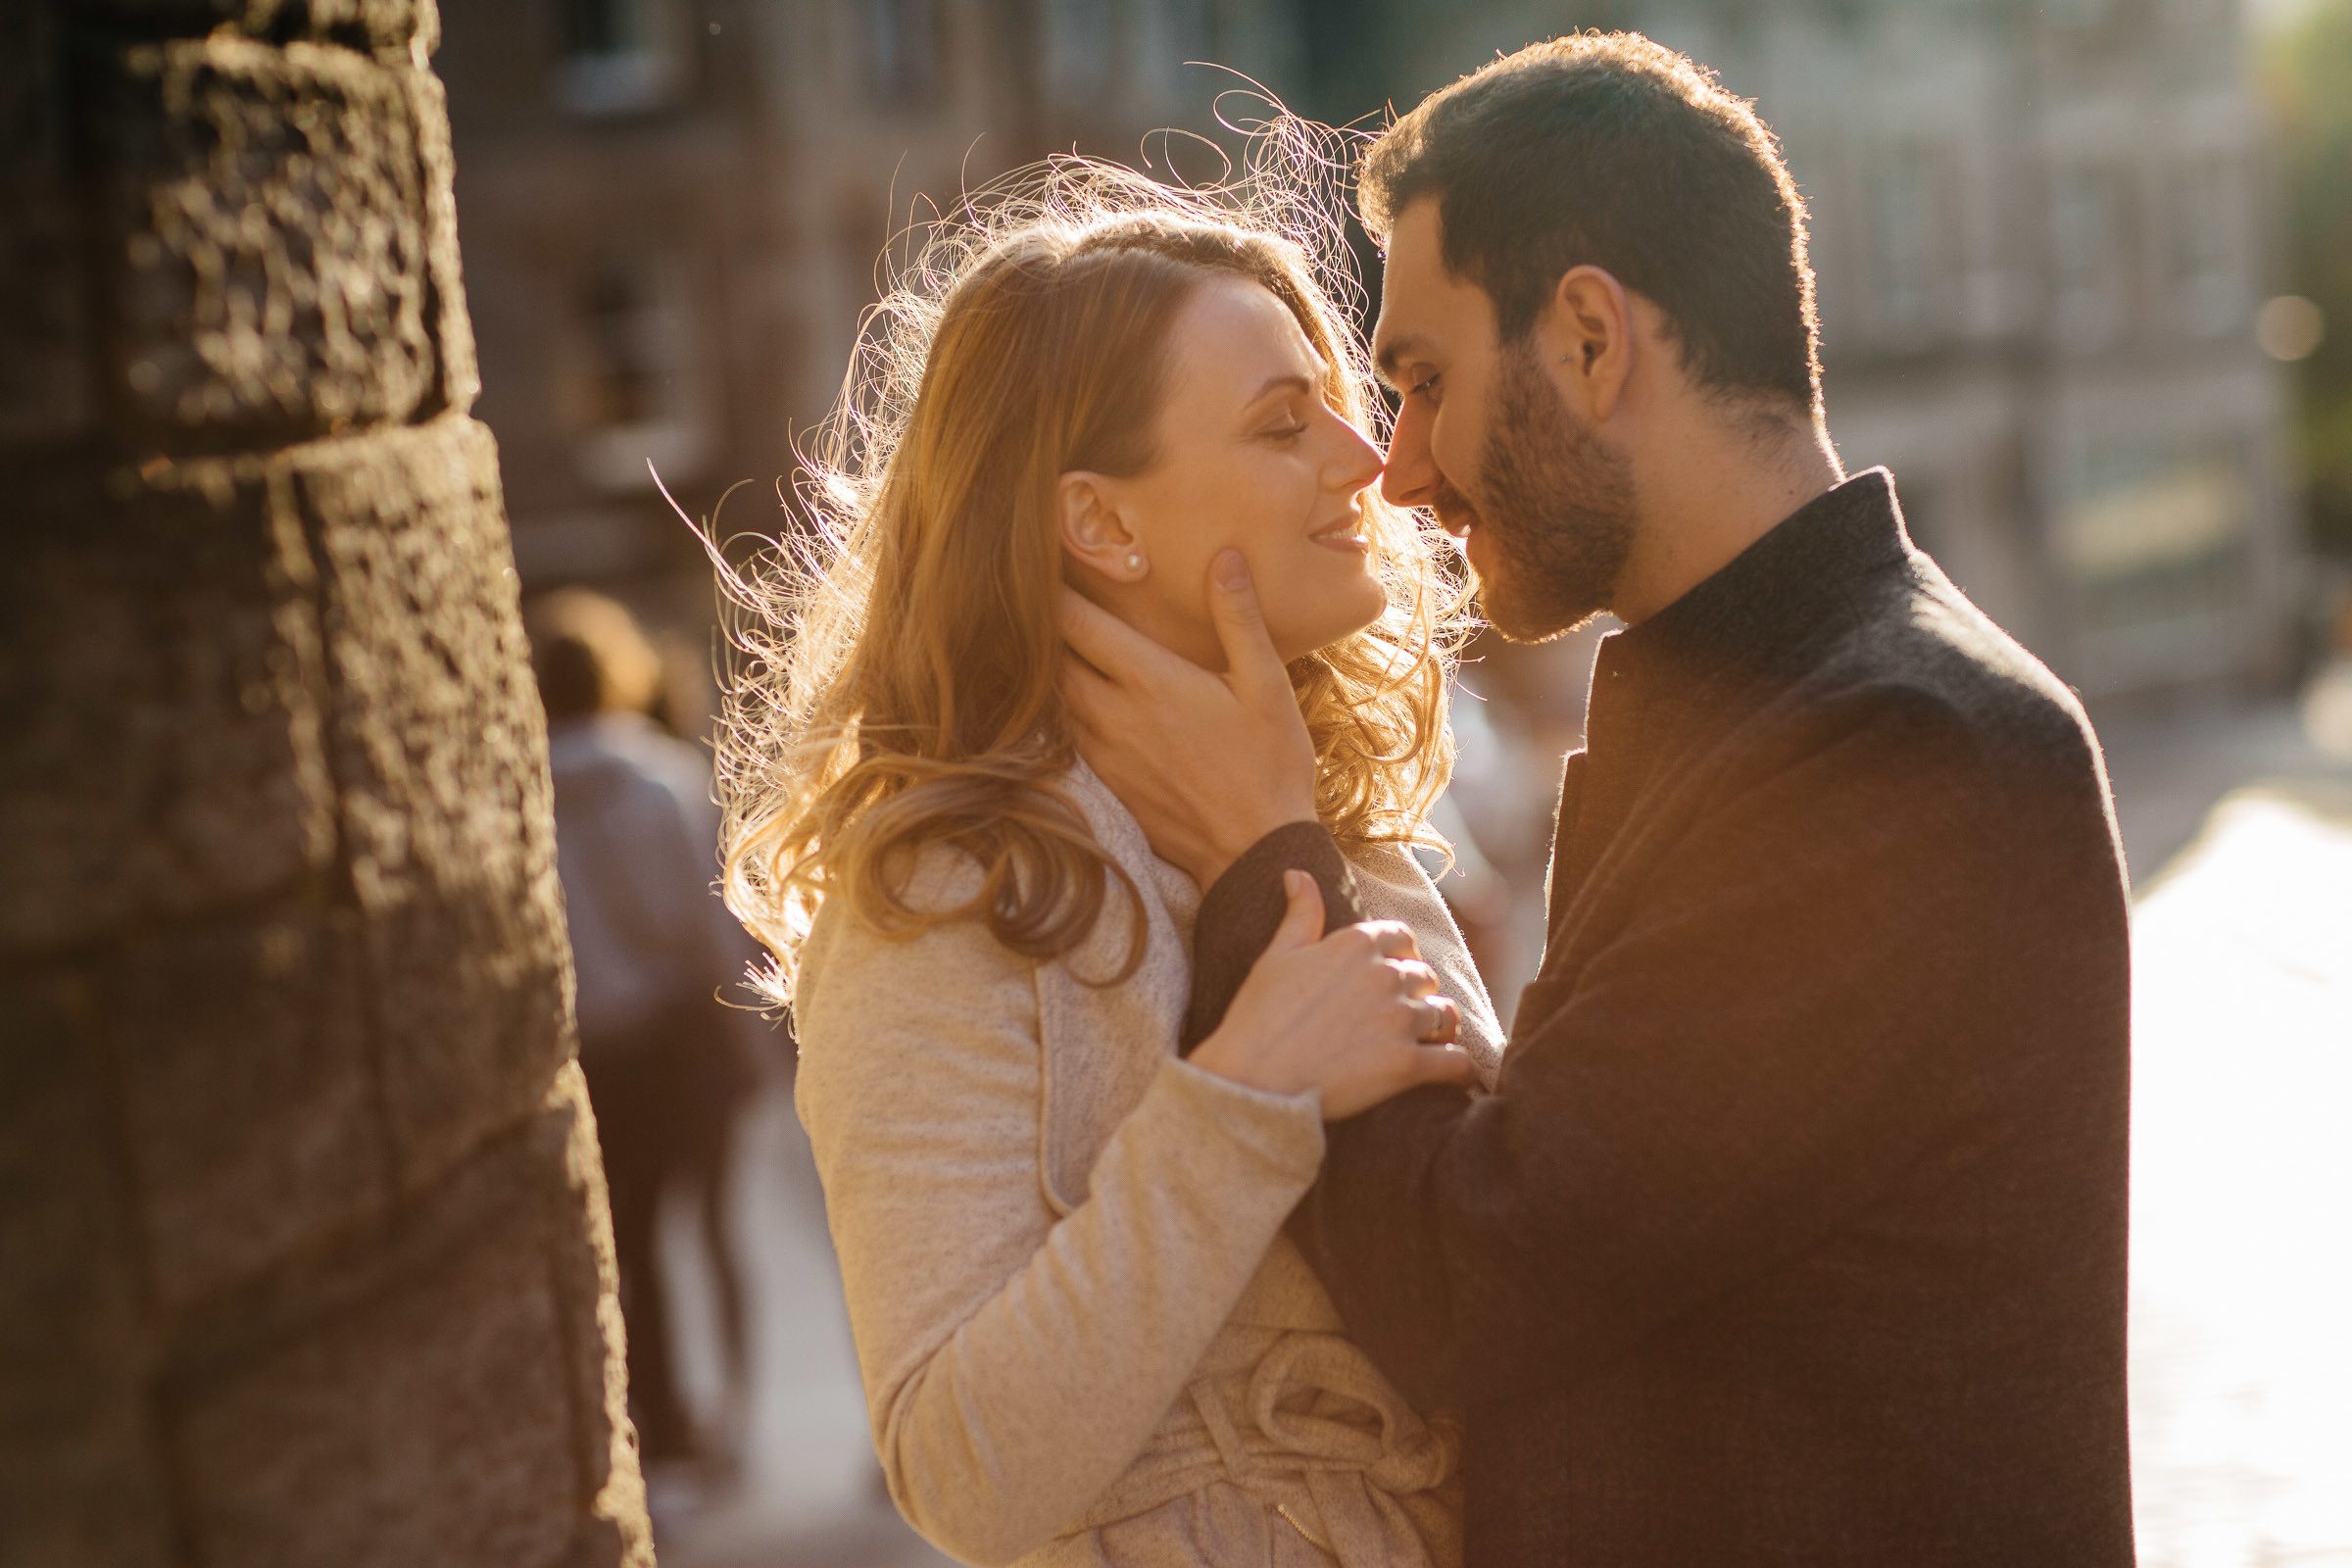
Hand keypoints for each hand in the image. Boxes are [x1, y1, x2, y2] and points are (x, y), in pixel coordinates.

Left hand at [1062, 550, 1317, 887]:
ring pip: (1053, 697)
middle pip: (1050, 657)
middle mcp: (1114, 713)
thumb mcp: (1266, 685)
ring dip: (1047, 667)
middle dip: (1040, 625)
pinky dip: (1060, 708)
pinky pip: (1066, 733)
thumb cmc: (1269, 765)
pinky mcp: (1105, 781)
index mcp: (1151, 680)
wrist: (1254, 851)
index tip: (1039, 560)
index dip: (1051, 589)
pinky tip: (1072, 695)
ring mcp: (1103, 752)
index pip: (1076, 622)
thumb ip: (1238, 618)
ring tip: (1045, 638)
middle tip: (1033, 595)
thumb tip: (1223, 557)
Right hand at [1192, 872, 1475, 1121]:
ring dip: (1439, 1028)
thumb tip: (1298, 873)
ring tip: (1430, 1042)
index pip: (1402, 938)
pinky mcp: (1406, 1065)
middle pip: (1425, 978)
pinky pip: (1454, 1062)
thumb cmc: (1257, 1018)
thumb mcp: (1276, 957)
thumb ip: (1301, 914)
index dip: (1400, 956)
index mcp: (1356, 943)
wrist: (1252, 1080)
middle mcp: (1385, 976)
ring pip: (1444, 1016)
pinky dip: (1459, 1069)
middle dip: (1417, 994)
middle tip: (1403, 1015)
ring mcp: (1399, 1020)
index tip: (1392, 974)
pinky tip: (1452, 1073)